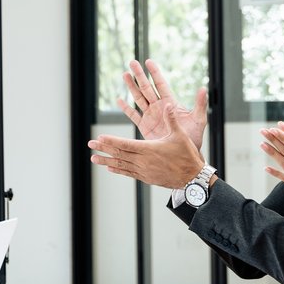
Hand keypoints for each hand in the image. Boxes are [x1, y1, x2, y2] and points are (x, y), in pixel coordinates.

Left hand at [87, 125, 206, 190]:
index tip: (99, 137)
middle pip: (119, 154)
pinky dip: (118, 170)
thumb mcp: (180, 135)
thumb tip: (169, 104)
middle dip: (103, 149)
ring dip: (106, 161)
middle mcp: (144, 161)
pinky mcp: (146, 178)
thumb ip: (172, 120)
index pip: (125, 144)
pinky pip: (128, 173)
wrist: (193, 179)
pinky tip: (110, 168)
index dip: (111, 140)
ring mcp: (144, 171)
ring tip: (93, 158)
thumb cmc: (187, 156)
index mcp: (149, 149)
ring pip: (121, 165)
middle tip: (90, 145)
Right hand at [117, 59, 208, 147]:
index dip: (155, 73)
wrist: (184, 155)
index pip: (161, 84)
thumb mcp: (198, 120)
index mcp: (171, 103)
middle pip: (147, 88)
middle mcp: (159, 107)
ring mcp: (151, 116)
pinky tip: (120, 100)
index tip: (148, 61)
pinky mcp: (145, 127)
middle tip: (132, 62)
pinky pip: (134, 115)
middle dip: (139, 75)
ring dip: (132, 87)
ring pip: (139, 98)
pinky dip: (127, 108)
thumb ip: (200, 104)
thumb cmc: (194, 138)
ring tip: (125, 74)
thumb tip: (203, 88)